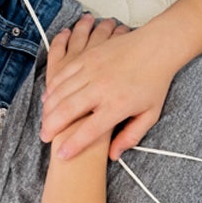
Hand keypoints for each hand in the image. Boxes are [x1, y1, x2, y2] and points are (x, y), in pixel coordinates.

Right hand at [40, 14, 178, 160]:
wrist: (156, 46)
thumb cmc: (154, 81)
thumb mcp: (150, 114)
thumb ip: (131, 136)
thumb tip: (113, 155)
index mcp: (118, 105)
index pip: (89, 131)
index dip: (73, 146)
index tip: (62, 155)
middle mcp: (102, 88)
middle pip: (67, 111)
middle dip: (51, 127)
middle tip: (45, 137)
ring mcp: (92, 70)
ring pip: (60, 92)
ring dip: (48, 109)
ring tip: (45, 122)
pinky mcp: (86, 57)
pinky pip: (62, 74)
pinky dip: (52, 88)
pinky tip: (49, 98)